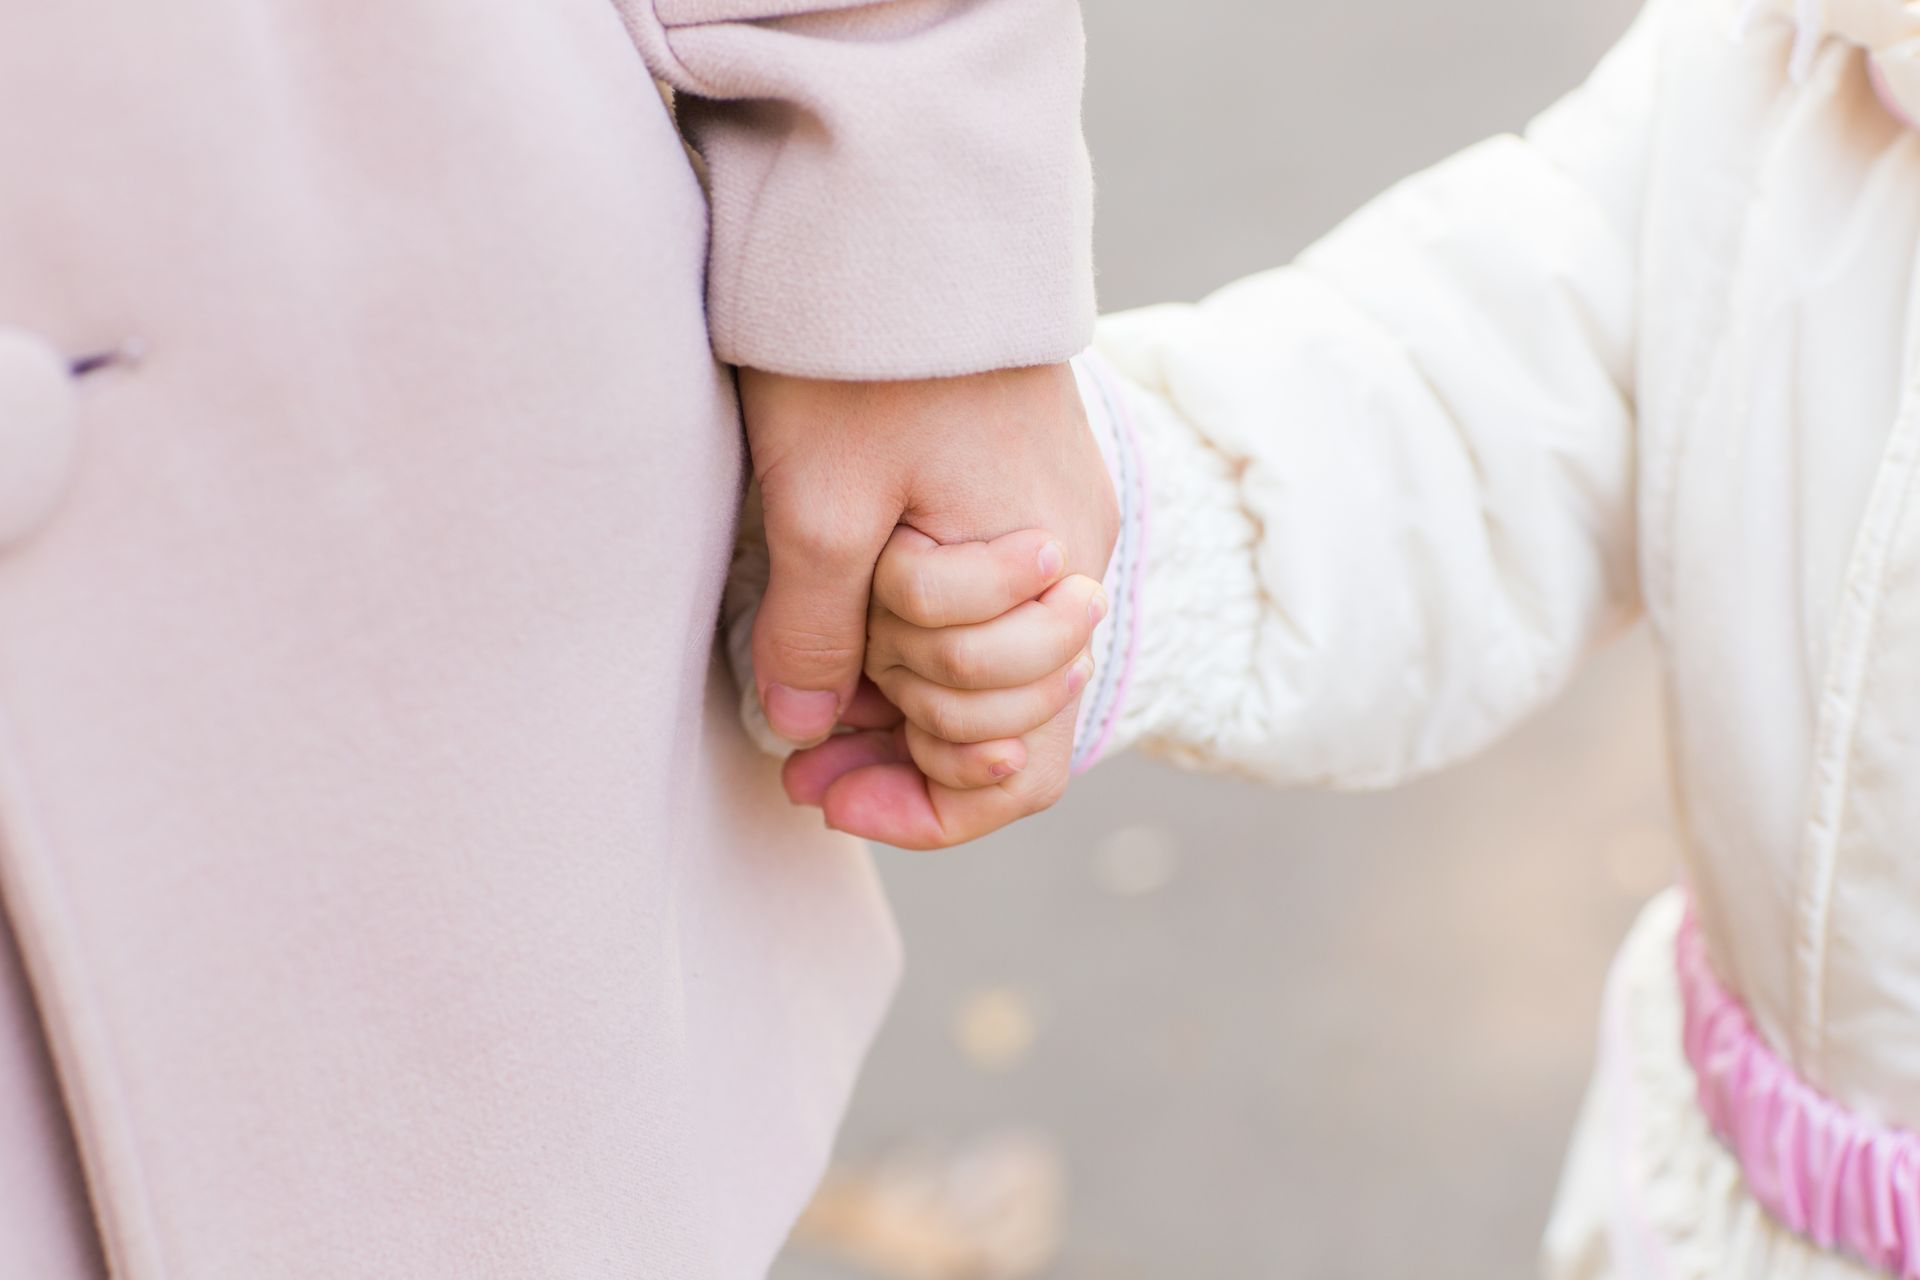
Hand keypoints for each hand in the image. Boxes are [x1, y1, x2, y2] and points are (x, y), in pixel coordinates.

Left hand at [741, 363, 1116, 847]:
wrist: (909, 211)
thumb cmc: (865, 356)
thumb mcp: (818, 503)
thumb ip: (813, 632)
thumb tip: (803, 727)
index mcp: (1045, 579)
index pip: (1014, 757)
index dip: (917, 800)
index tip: (816, 787)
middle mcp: (1075, 567)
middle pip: (1010, 722)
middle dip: (911, 742)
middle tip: (811, 737)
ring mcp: (1059, 533)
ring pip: (1002, 673)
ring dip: (914, 704)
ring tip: (823, 707)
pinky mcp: (1029, 501)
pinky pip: (996, 613)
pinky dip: (927, 647)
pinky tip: (863, 655)